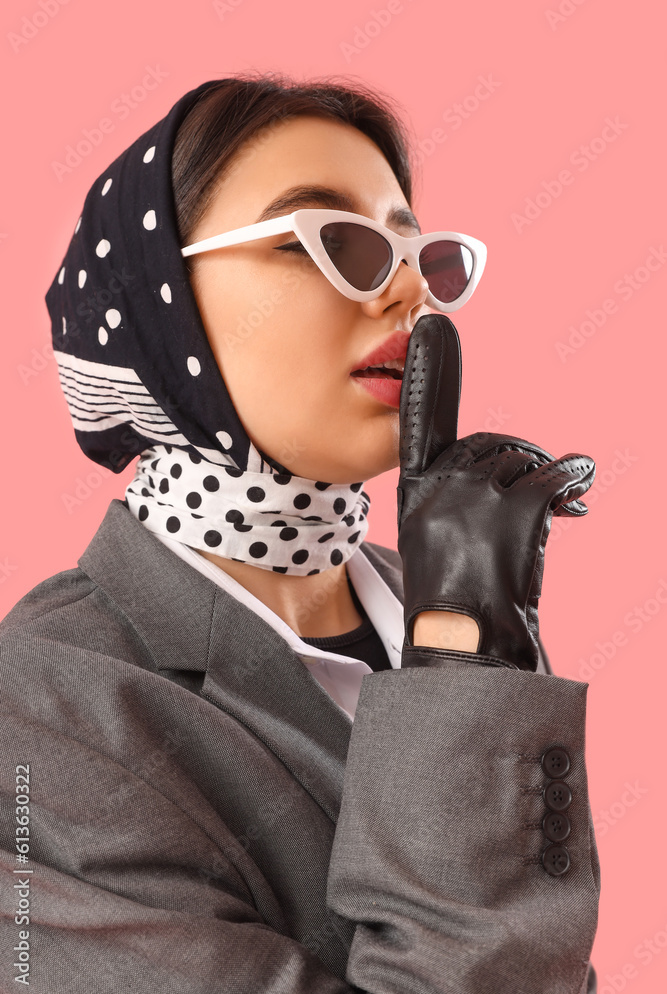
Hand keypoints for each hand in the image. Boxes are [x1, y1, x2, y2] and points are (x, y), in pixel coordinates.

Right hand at [397, 313, 595, 670]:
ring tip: (559, 509)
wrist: (462, 643)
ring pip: (525, 460)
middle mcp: (440, 481)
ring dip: (545, 481)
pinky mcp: (516, 506)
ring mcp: (476, 491)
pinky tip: (580, 494)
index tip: (434, 326)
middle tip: (542, 488)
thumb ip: (453, 497)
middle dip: (521, 461)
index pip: (422, 421)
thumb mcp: (434, 539)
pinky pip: (555, 475)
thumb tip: (506, 470)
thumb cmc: (451, 601)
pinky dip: (574, 479)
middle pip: (493, 444)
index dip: (432, 373)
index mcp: (415, 488)